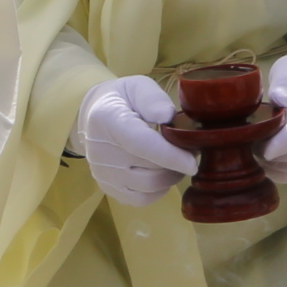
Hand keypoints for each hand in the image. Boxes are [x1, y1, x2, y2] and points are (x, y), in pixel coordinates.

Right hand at [73, 74, 201, 204]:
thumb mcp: (137, 86)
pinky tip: (162, 174)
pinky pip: (140, 199)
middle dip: (177, 164)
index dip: (170, 155)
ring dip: (171, 177)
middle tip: (190, 151)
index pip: (141, 144)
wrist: (93, 116)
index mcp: (108, 120)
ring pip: (149, 187)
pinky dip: (158, 190)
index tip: (193, 162)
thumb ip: (152, 99)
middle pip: (149, 170)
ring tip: (177, 160)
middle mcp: (101, 152)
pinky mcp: (108, 188)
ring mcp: (103, 173)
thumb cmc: (122, 99)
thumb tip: (167, 116)